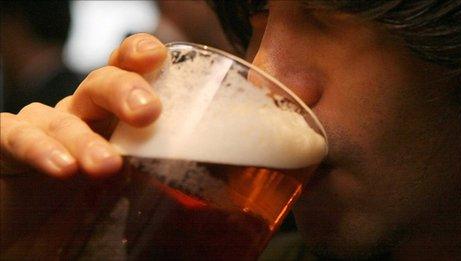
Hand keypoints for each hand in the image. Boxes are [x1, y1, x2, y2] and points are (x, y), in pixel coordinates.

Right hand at [0, 34, 166, 253]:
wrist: (29, 239)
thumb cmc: (85, 214)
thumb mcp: (133, 195)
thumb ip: (164, 181)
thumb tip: (222, 188)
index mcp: (114, 121)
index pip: (128, 75)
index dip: (139, 58)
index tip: (158, 57)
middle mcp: (82, 117)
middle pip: (101, 84)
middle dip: (124, 90)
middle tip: (147, 113)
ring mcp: (43, 128)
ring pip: (63, 114)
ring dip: (86, 138)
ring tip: (106, 166)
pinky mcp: (5, 145)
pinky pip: (16, 135)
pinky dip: (38, 148)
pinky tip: (61, 168)